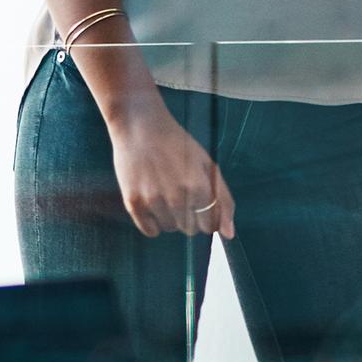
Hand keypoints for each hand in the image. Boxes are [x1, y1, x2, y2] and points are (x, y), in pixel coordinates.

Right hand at [105, 99, 233, 238]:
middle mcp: (177, 197)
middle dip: (189, 216)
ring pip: (170, 229)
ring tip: (164, 192)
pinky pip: (150, 231)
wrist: (139, 126)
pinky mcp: (133, 202)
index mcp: (199, 187)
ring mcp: (153, 200)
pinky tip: (152, 200)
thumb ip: (223, 200)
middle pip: (190, 229)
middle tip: (179, 191)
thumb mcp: (207, 165)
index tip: (198, 200)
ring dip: (170, 217)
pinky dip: (152, 222)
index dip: (206, 215)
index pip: (209, 226)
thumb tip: (229, 234)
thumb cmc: (178, 144)